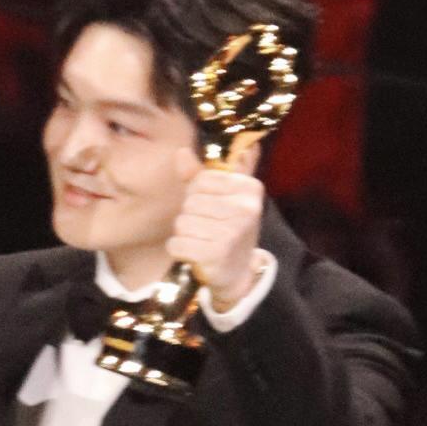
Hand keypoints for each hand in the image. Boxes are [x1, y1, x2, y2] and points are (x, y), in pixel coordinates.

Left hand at [167, 161, 265, 308]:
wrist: (238, 272)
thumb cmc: (227, 228)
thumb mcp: (219, 198)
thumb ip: (198, 175)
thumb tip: (181, 153)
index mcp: (249, 187)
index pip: (202, 180)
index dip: (197, 194)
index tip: (211, 208)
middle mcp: (245, 208)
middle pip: (190, 202)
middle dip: (191, 216)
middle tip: (207, 229)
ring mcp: (232, 232)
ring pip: (182, 223)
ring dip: (184, 234)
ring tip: (202, 241)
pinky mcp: (217, 254)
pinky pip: (177, 243)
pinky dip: (180, 250)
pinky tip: (194, 254)